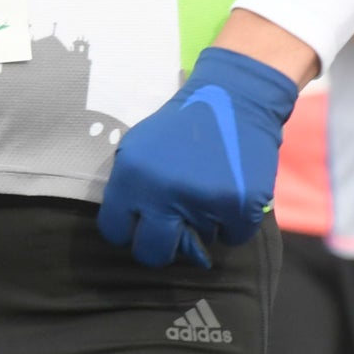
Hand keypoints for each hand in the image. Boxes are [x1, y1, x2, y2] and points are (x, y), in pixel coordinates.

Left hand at [97, 46, 300, 269]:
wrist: (234, 100)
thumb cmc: (181, 127)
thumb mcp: (138, 148)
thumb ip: (130, 187)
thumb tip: (129, 229)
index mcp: (131, 178)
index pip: (114, 231)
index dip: (127, 231)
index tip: (140, 226)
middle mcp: (163, 194)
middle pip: (151, 253)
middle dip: (159, 249)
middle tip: (171, 234)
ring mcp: (202, 202)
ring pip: (196, 245)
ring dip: (202, 228)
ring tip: (206, 195)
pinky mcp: (240, 206)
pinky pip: (232, 238)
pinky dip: (233, 224)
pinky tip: (230, 196)